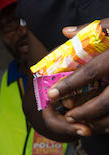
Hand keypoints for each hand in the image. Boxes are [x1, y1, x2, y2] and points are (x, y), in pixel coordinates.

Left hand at [45, 17, 108, 134]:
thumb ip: (95, 28)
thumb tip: (66, 31)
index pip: (90, 73)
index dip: (69, 85)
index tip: (52, 94)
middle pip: (105, 101)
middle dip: (85, 112)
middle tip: (69, 116)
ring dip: (98, 123)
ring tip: (82, 124)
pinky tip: (101, 125)